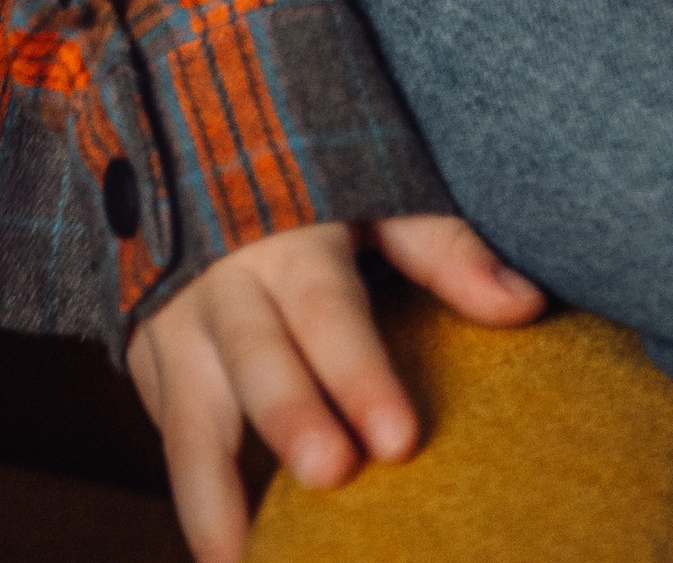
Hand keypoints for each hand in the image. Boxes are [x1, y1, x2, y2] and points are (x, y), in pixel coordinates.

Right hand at [127, 214, 542, 561]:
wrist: (187, 151)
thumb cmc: (304, 185)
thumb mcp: (373, 194)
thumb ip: (440, 249)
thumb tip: (523, 303)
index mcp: (285, 240)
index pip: (326, 310)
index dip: (359, 373)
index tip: (399, 439)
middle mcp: (222, 286)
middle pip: (255, 361)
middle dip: (290, 420)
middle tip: (331, 476)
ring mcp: (173, 330)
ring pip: (188, 421)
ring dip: (214, 499)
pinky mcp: (149, 366)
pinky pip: (170, 440)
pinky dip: (196, 503)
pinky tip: (227, 558)